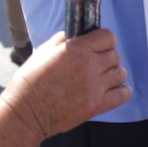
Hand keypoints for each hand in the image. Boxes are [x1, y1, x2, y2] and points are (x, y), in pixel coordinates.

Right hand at [2, 30, 130, 141]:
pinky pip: (122, 95)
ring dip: (114, 73)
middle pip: (115, 55)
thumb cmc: (30, 81)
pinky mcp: (96, 106)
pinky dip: (122, 91)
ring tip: (104, 76)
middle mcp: (89, 66)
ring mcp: (94, 87)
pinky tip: (114, 89)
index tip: (99, 44)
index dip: (104, 39)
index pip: (108, 36)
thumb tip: (78, 34)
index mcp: (76, 49)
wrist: (25, 112)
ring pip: (120, 74)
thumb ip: (64, 40)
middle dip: (108, 56)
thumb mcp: (44, 51)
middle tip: (98, 62)